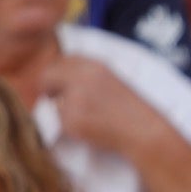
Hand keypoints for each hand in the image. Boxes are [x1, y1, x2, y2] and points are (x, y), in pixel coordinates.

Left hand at [40, 56, 166, 157]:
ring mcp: (75, 98)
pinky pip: (60, 122)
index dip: (58, 71)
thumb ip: (86, 76)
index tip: (59, 81)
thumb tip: (58, 81)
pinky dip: (71, 127)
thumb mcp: (111, 81)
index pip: (63, 61)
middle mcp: (82, 78)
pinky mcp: (71, 119)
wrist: (142, 130)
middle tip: (51, 97)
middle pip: (48, 76)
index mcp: (94, 66)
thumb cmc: (130, 109)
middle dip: (48, 87)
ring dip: (64, 111)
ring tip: (90, 118)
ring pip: (54, 103)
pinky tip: (91, 128)